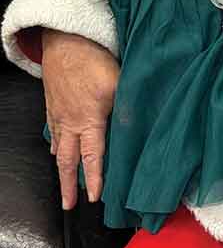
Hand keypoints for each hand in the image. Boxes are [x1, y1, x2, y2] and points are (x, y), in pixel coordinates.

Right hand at [41, 30, 118, 209]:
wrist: (64, 42)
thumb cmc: (93, 59)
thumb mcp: (119, 81)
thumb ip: (129, 105)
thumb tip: (145, 121)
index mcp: (89, 120)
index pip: (93, 157)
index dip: (94, 179)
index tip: (94, 199)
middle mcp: (71, 122)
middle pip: (68, 160)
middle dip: (68, 184)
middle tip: (68, 205)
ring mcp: (59, 114)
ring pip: (58, 148)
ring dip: (61, 168)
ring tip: (62, 184)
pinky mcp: (52, 104)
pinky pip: (51, 130)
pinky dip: (53, 143)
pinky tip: (54, 149)